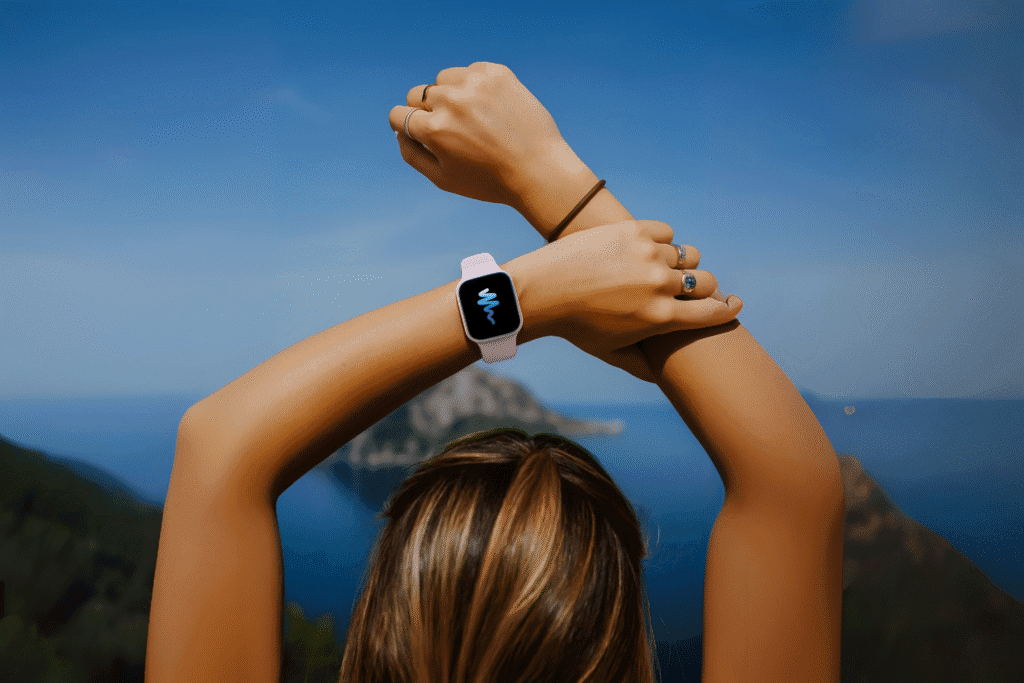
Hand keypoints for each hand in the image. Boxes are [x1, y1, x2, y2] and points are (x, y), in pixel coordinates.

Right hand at [388, 62, 569, 207]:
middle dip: (428, 111)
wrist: (540, 169)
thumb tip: (400, 131)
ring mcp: (475, 83)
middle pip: (418, 94)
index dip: (409, 127)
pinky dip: (475, 86)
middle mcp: (451, 101)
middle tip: (455, 131)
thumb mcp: (444, 179)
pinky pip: (470, 71)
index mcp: (434, 130)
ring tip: (474, 119)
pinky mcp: (496, 73)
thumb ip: (412, 155)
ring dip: (450, 94)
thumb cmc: (490, 180)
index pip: (399, 115)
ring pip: (443, 79)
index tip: (425, 135)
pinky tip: (491, 109)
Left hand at [510, 220, 741, 357]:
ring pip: (687, 255)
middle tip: (690, 289)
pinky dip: (662, 241)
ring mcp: (648, 254)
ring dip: (680, 264)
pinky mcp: (634, 230)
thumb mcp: (611, 352)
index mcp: (660, 318)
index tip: (734, 304)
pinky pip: (666, 233)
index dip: (728, 310)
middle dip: (703, 288)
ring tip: (662, 269)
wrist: (541, 290)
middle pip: (706, 282)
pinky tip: (646, 251)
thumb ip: (643, 365)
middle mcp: (659, 285)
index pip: (712, 313)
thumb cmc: (576, 326)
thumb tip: (667, 379)